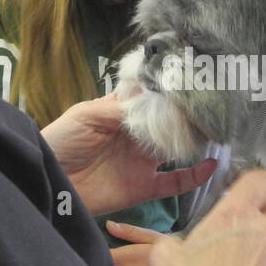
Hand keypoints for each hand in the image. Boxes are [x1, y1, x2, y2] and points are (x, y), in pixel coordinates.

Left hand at [42, 94, 217, 216]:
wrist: (49, 182)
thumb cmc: (61, 142)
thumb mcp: (86, 116)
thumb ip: (121, 109)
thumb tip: (155, 101)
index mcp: (122, 113)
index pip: (152, 98)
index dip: (170, 90)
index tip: (192, 79)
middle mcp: (137, 135)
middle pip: (169, 122)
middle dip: (189, 115)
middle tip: (212, 105)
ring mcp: (143, 161)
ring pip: (178, 149)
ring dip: (196, 141)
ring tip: (216, 130)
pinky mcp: (145, 187)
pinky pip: (176, 182)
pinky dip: (196, 175)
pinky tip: (211, 164)